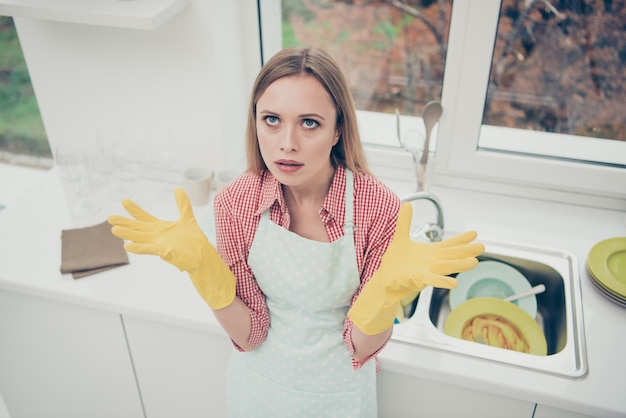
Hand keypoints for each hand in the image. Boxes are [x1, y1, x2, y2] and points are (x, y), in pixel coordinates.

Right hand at [108, 188, 235, 309]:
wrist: (202, 256)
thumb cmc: (193, 241)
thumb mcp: (187, 218)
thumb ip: (182, 204)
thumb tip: (178, 188)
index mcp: (161, 228)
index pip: (145, 218)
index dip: (135, 210)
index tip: (124, 200)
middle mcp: (157, 236)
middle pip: (138, 228)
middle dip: (125, 222)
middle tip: (110, 217)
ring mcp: (160, 244)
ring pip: (140, 238)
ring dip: (128, 234)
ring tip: (114, 230)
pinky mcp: (164, 251)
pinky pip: (149, 249)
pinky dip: (139, 248)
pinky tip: (127, 246)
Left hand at [348, 203, 484, 334]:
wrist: (386, 279)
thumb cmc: (396, 261)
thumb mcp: (400, 237)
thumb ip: (405, 222)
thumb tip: (407, 204)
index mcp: (431, 252)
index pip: (449, 245)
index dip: (461, 239)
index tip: (474, 233)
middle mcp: (433, 262)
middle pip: (452, 255)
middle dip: (467, 251)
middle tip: (482, 247)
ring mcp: (427, 271)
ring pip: (447, 267)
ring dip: (460, 265)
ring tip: (474, 262)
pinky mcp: (419, 279)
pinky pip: (433, 280)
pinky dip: (443, 281)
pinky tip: (454, 283)